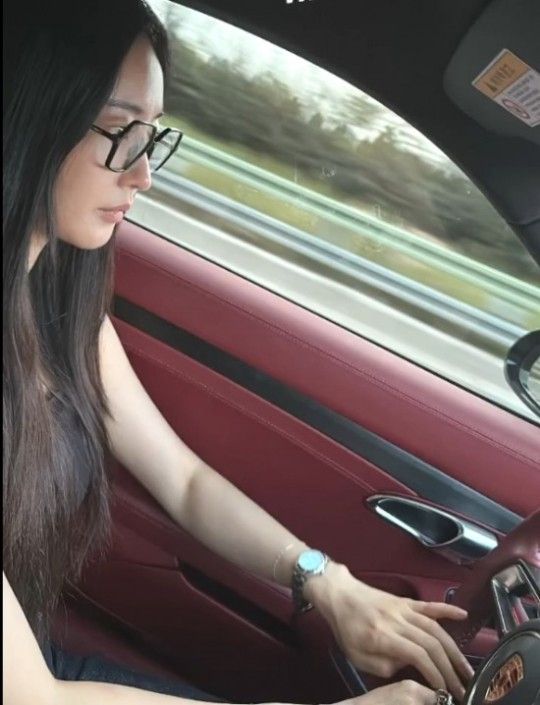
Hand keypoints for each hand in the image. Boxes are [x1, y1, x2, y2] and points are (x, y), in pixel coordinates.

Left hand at [306, 563, 474, 700]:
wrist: (339, 594)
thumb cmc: (346, 628)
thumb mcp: (357, 656)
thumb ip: (384, 667)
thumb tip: (408, 668)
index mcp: (383, 636)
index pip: (418, 655)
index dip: (435, 674)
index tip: (445, 692)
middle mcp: (397, 621)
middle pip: (431, 644)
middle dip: (450, 668)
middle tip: (463, 688)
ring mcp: (403, 608)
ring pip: (435, 628)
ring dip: (454, 649)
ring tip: (467, 669)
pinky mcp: (405, 601)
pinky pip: (429, 605)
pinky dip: (448, 610)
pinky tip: (464, 616)